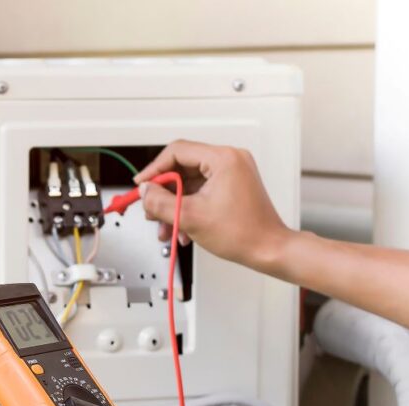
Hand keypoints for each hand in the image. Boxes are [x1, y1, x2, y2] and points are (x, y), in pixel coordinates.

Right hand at [133, 140, 289, 270]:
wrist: (268, 249)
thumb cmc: (243, 233)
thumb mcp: (190, 217)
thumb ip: (160, 202)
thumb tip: (145, 192)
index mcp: (223, 159)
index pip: (177, 152)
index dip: (154, 169)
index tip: (141, 185)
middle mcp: (230, 160)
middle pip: (182, 168)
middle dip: (163, 192)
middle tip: (151, 208)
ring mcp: (232, 173)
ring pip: (189, 183)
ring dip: (174, 204)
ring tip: (165, 225)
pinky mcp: (232, 187)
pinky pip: (201, 192)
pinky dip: (187, 207)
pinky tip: (181, 228)